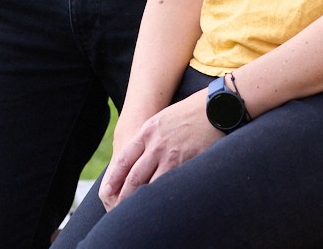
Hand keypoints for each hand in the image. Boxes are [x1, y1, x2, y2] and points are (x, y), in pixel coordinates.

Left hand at [99, 90, 222, 209]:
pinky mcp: (188, 163)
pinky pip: (171, 185)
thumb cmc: (188, 112)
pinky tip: (160, 206)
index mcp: (147, 132)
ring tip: (136, 215)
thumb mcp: (162, 119)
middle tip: (118, 210)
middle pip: (134, 177)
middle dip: (124, 196)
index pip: (124, 160)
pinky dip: (163, 196)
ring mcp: (172, 155)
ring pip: (151, 185)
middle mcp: (156, 145)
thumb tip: (137, 158)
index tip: (108, 192)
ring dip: (142, 201)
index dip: (114, 179)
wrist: (215, 107)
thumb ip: (148, 138)